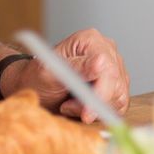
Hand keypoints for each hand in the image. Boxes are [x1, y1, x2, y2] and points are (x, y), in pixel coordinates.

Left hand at [10, 28, 129, 123]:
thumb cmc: (38, 77)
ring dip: (93, 108)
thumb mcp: (50, 72)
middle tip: (66, 107)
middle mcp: (106, 50)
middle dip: (92, 103)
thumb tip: (101, 63)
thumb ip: (76, 67)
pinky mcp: (116, 85)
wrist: (35, 88)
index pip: (108, 68)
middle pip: (116, 84)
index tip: (87, 114)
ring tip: (69, 104)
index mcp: (91, 39)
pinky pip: (118, 105)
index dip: (101, 93)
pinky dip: (99, 112)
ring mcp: (114, 67)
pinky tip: (80, 108)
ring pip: (118, 97)